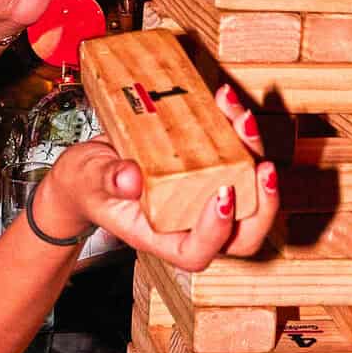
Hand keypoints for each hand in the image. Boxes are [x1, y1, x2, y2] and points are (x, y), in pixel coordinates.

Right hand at [33, 81, 278, 270]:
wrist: (91, 168)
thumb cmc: (88, 183)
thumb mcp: (90, 180)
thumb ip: (108, 181)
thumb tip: (131, 180)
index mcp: (161, 237)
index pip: (197, 252)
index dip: (217, 232)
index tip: (222, 195)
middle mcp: (190, 222)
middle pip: (242, 233)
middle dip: (263, 203)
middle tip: (263, 168)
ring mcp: (203, 197)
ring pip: (247, 190)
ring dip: (253, 153)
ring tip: (241, 117)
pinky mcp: (209, 169)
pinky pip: (236, 156)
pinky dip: (237, 129)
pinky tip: (226, 101)